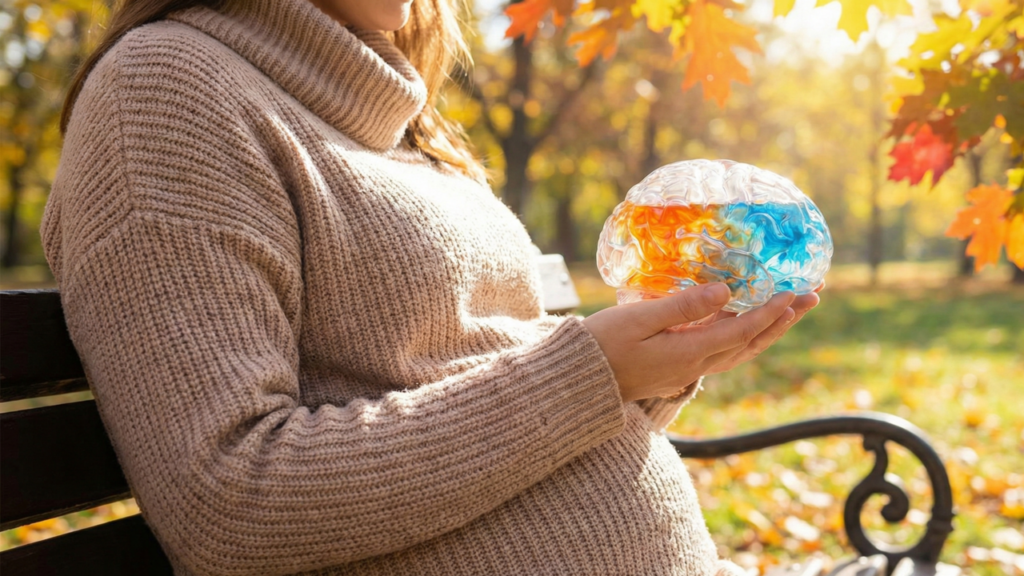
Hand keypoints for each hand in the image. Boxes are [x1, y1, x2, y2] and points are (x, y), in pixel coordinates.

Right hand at [581, 283, 795, 402]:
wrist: (578, 383)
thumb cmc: (600, 345)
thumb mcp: (637, 319)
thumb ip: (681, 306)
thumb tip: (724, 292)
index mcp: (688, 352)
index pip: (741, 330)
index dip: (771, 311)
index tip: (795, 292)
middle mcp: (695, 365)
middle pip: (751, 343)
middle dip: (784, 320)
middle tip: (812, 296)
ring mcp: (687, 370)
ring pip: (740, 351)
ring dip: (769, 329)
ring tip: (792, 310)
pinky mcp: (678, 369)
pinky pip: (723, 353)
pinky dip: (745, 336)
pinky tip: (747, 323)